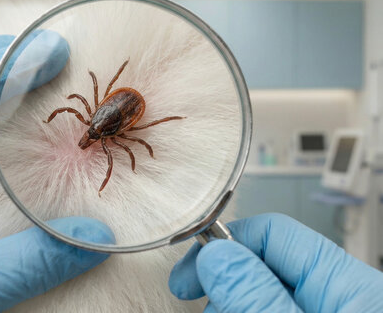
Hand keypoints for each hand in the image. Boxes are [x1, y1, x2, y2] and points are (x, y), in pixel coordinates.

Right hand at [169, 213, 382, 311]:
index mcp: (347, 285)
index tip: (189, 272)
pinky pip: (277, 305)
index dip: (224, 243)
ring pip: (266, 289)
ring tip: (212, 312)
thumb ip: (255, 296)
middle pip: (266, 261)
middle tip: (191, 296)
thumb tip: (217, 255)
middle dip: (222, 277)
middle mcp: (342, 294)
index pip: (273, 232)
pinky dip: (247, 309)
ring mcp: (332, 310)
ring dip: (230, 298)